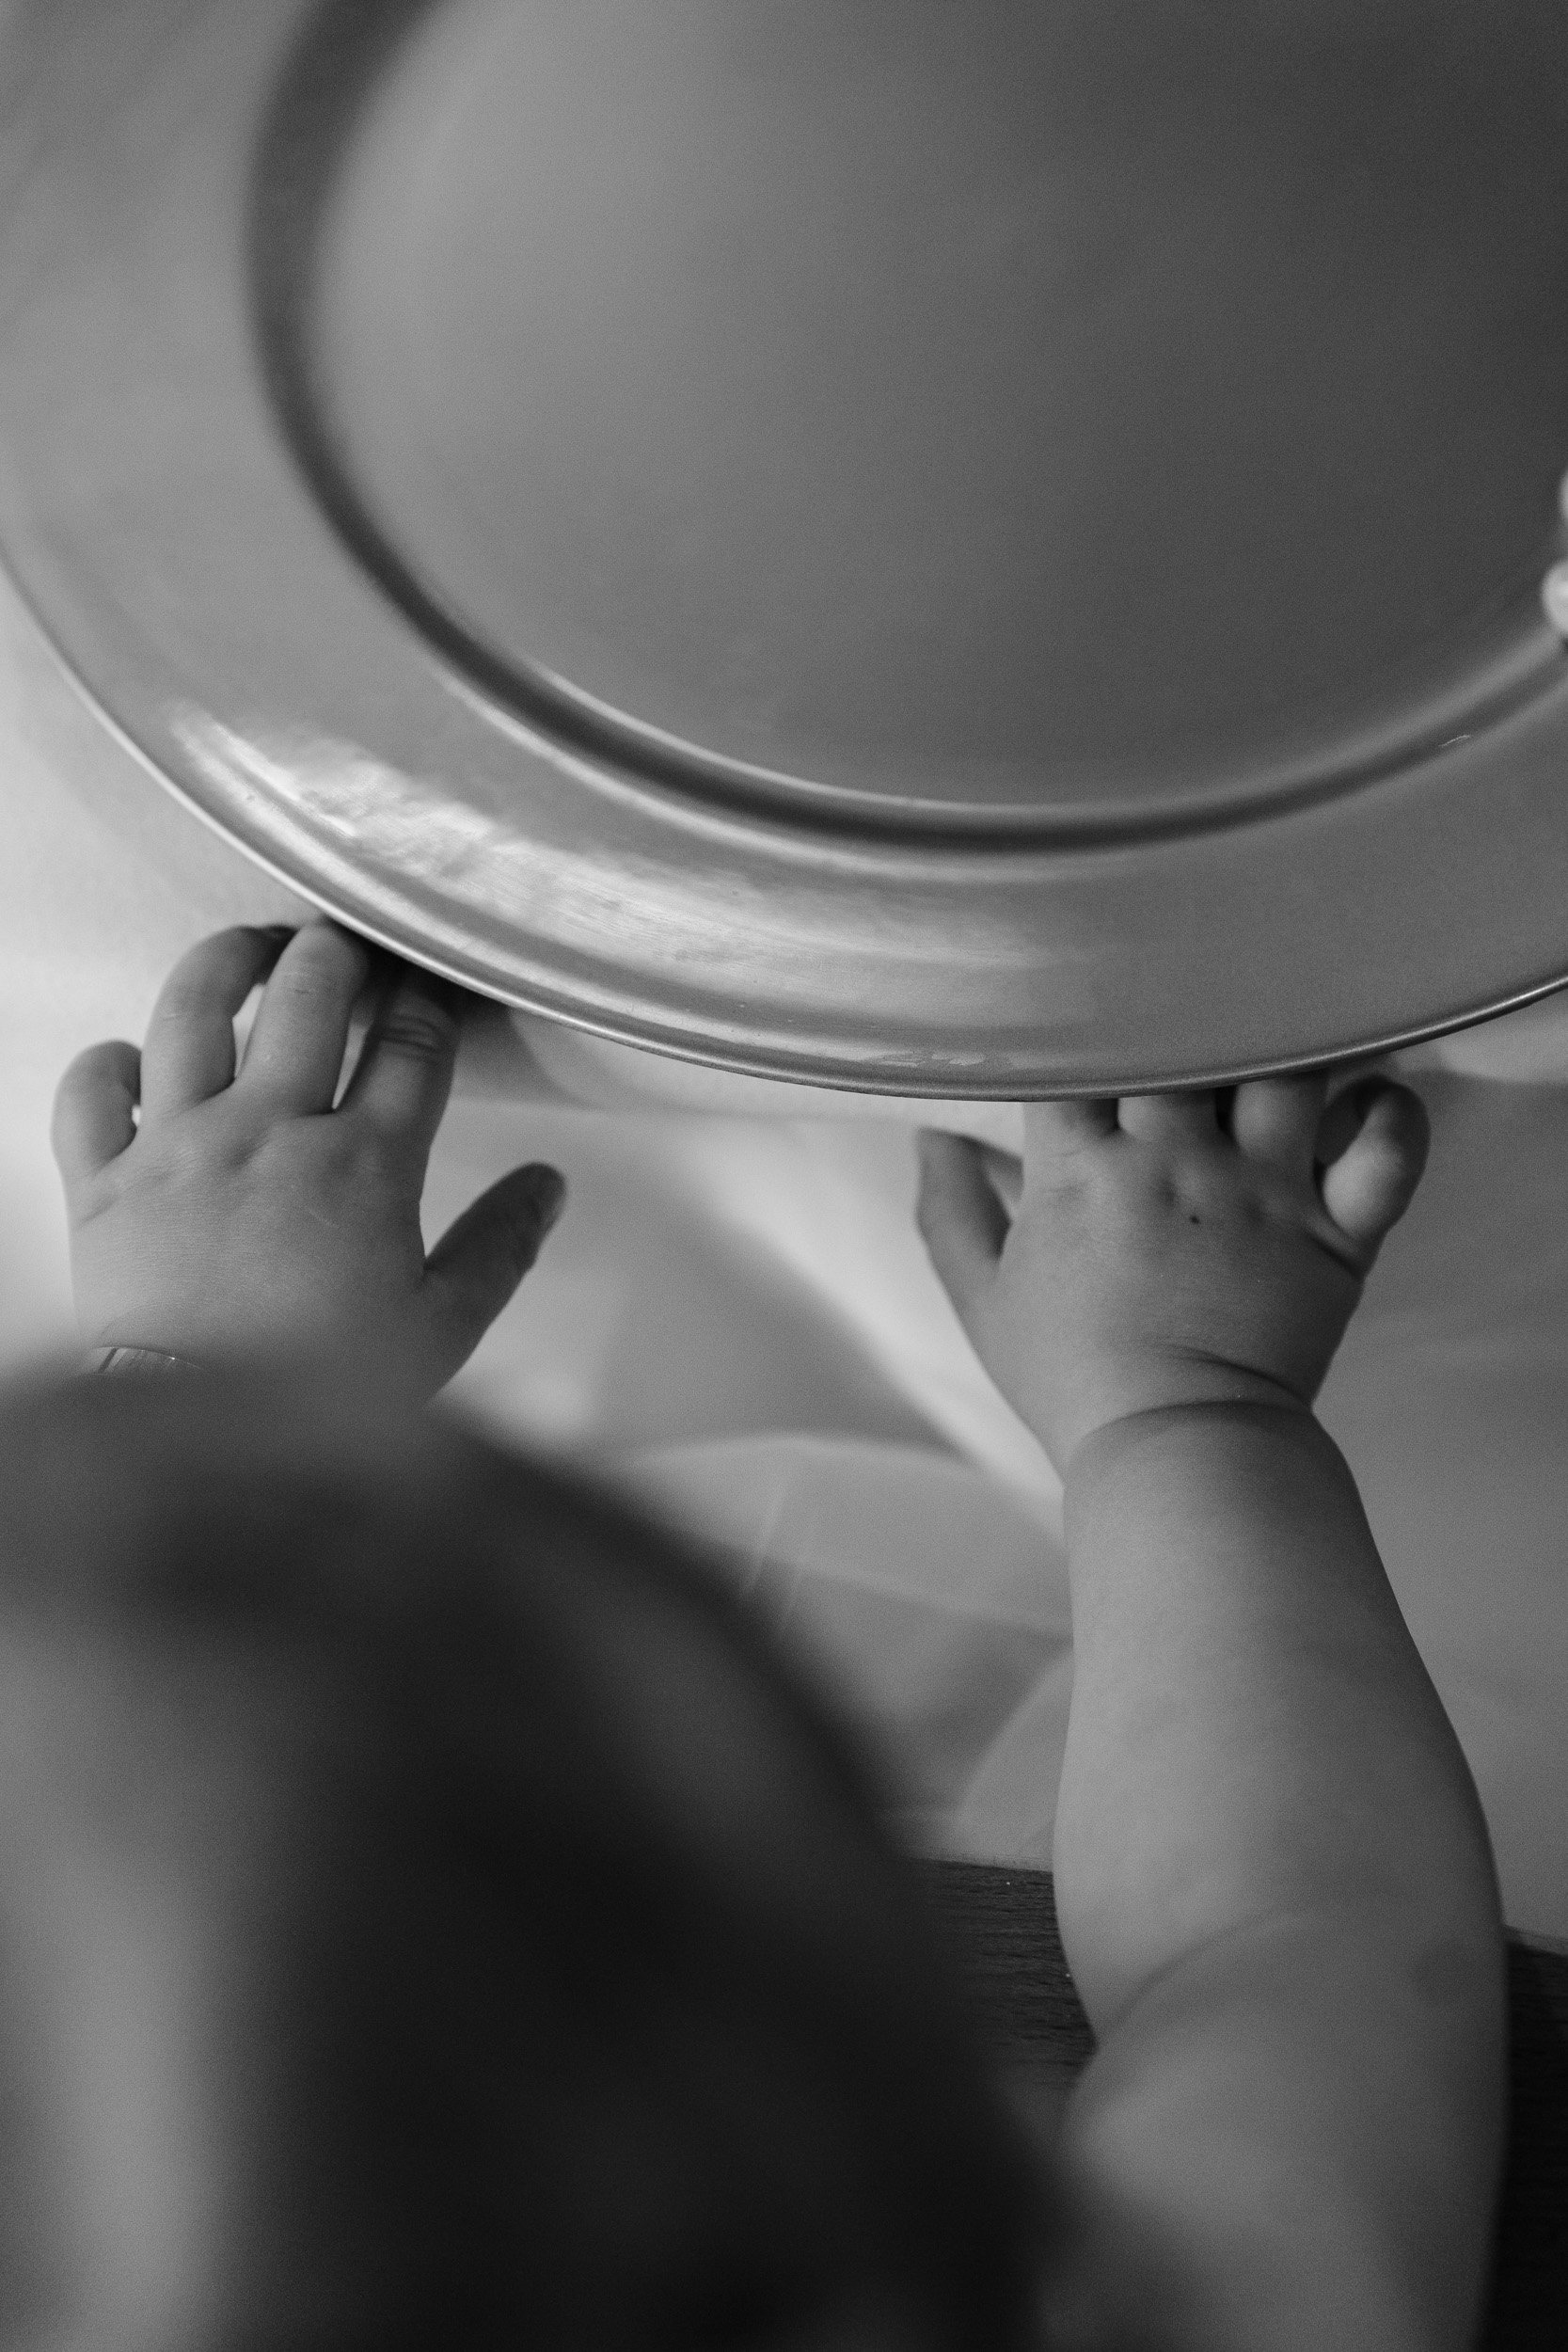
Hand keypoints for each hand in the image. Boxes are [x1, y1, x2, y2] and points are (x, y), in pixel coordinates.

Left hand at [51, 920, 565, 1401]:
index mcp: (365, 1164)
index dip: (429, 995)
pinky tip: (133, 1055)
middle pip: (310, 991)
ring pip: (194, 1007)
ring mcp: (179, 1144)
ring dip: (228, 960)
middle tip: (349, 947)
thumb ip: (499, 1248)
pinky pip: (92, 1089)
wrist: (195, 1439)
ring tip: (251, 949)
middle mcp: (270, 1130)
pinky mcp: (102, 1179)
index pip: (412, 1042)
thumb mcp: (441, 1329)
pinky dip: (107, 1060)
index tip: (433, 979)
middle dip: (338, 950)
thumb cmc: (321, 1390)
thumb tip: (549, 1186)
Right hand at [914, 1072, 1429, 1475]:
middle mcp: (1176, 1161)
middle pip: (1184, 1039)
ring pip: (1287, 1068)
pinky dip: (1391, 1113)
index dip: (1079, 1029)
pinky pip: (1388, 1147)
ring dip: (1283, 1049)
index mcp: (1081, 1171)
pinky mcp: (1334, 1230)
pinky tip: (1368, 1096)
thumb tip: (933, 1136)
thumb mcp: (983, 1299)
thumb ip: (952, 1209)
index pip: (1079, 1053)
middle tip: (1182, 1022)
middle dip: (1180, 1023)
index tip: (1081, 1028)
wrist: (1177, 1452)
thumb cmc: (1073, 1378)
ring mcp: (1264, 1189)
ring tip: (1273, 1046)